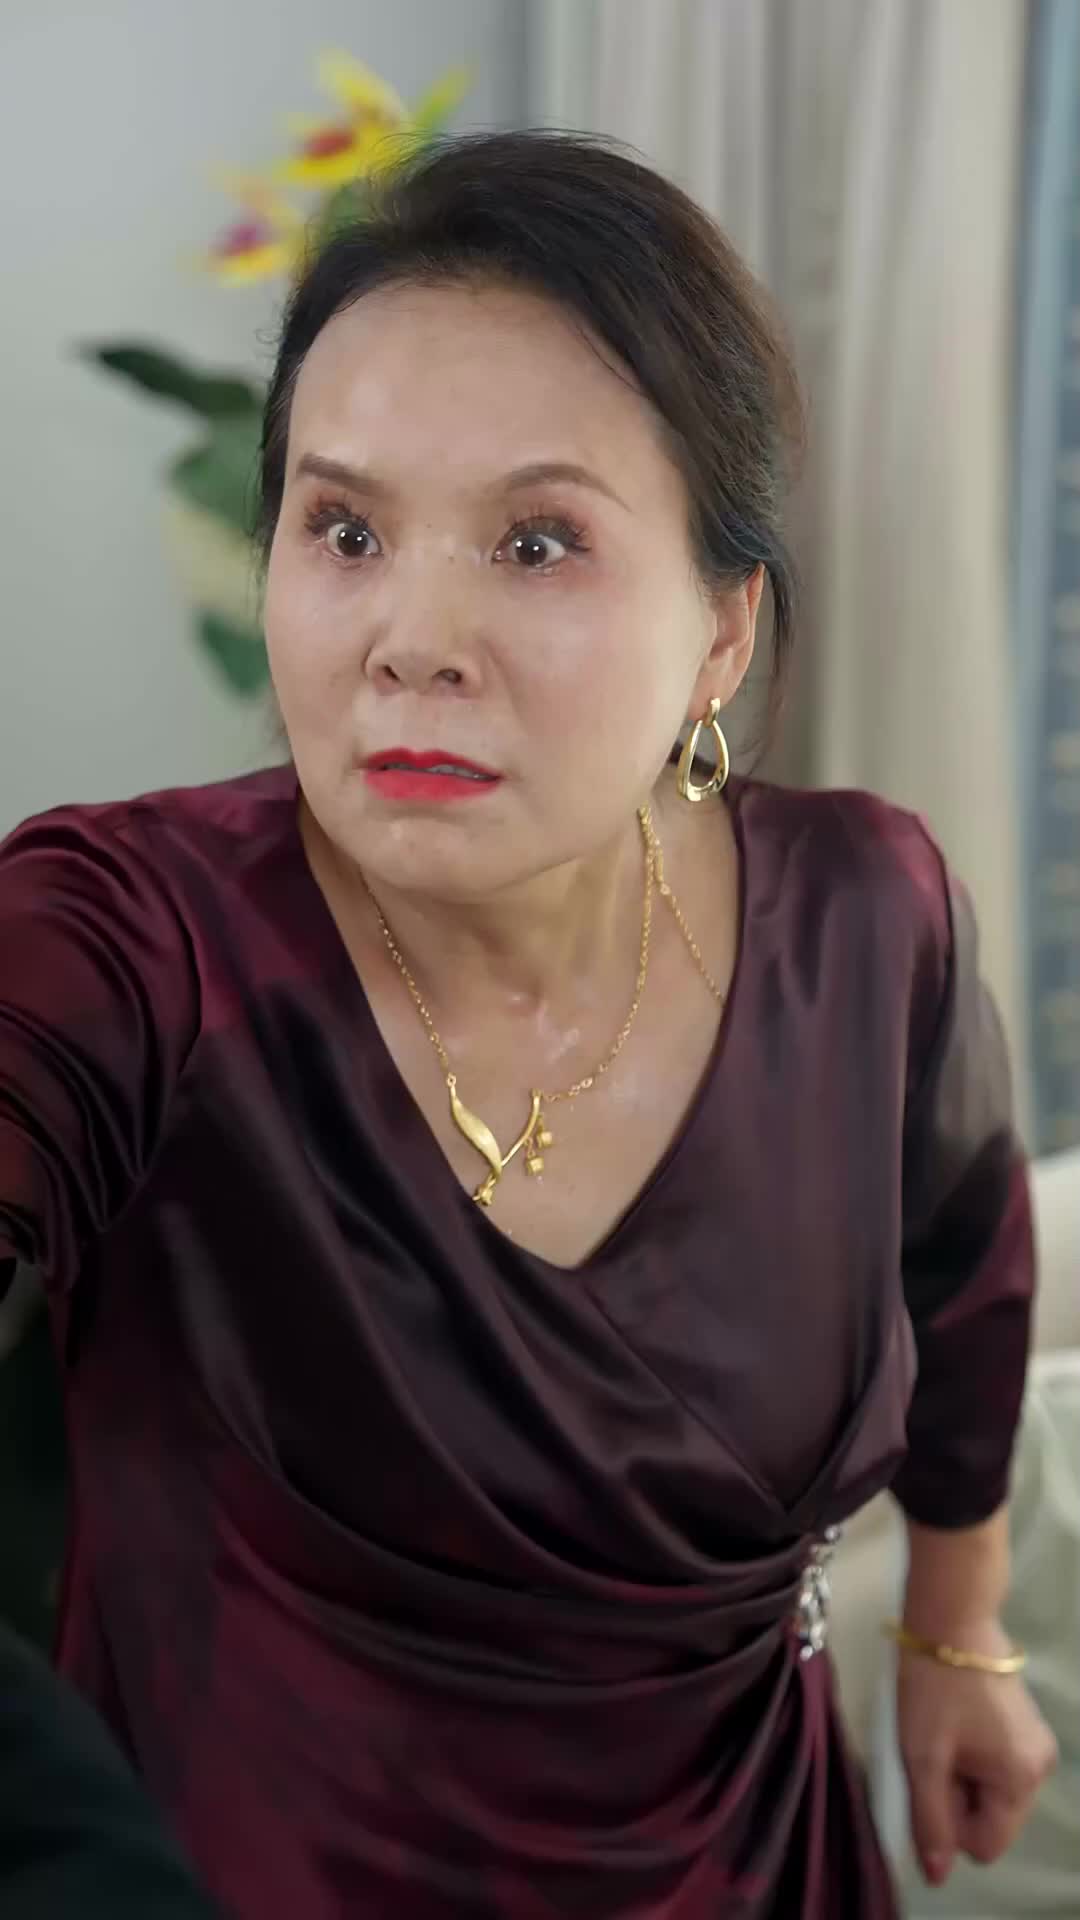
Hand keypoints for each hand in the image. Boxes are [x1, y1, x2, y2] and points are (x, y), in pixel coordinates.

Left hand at [897, 1617, 1057, 1886]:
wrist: (952, 1616)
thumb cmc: (934, 1687)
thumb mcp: (922, 1757)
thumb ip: (930, 1820)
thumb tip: (939, 1876)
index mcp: (1021, 1780)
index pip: (983, 1844)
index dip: (949, 1822)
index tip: (930, 1777)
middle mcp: (1040, 1769)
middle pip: (989, 1819)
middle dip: (955, 1796)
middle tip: (932, 1751)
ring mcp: (1036, 1745)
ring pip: (989, 1792)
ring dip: (960, 1775)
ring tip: (941, 1734)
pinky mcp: (1025, 1727)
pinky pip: (994, 1765)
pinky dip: (970, 1756)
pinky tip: (953, 1723)